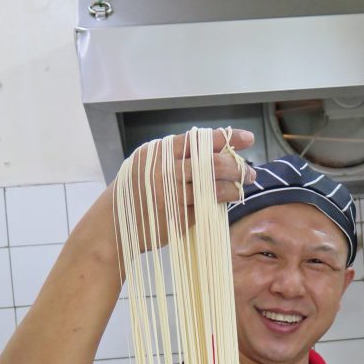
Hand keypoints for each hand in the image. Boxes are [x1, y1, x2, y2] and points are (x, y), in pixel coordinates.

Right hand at [125, 127, 255, 251]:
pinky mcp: (176, 218)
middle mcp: (164, 171)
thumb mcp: (148, 166)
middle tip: (250, 172)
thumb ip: (174, 158)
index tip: (248, 139)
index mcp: (158, 153)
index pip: (199, 140)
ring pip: (213, 188)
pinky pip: (205, 208)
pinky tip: (225, 203)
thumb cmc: (134, 193)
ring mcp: (171, 195)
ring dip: (234, 188)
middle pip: (212, 164)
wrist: (113, 225)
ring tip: (243, 187)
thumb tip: (216, 151)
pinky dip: (217, 205)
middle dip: (236, 167)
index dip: (226, 138)